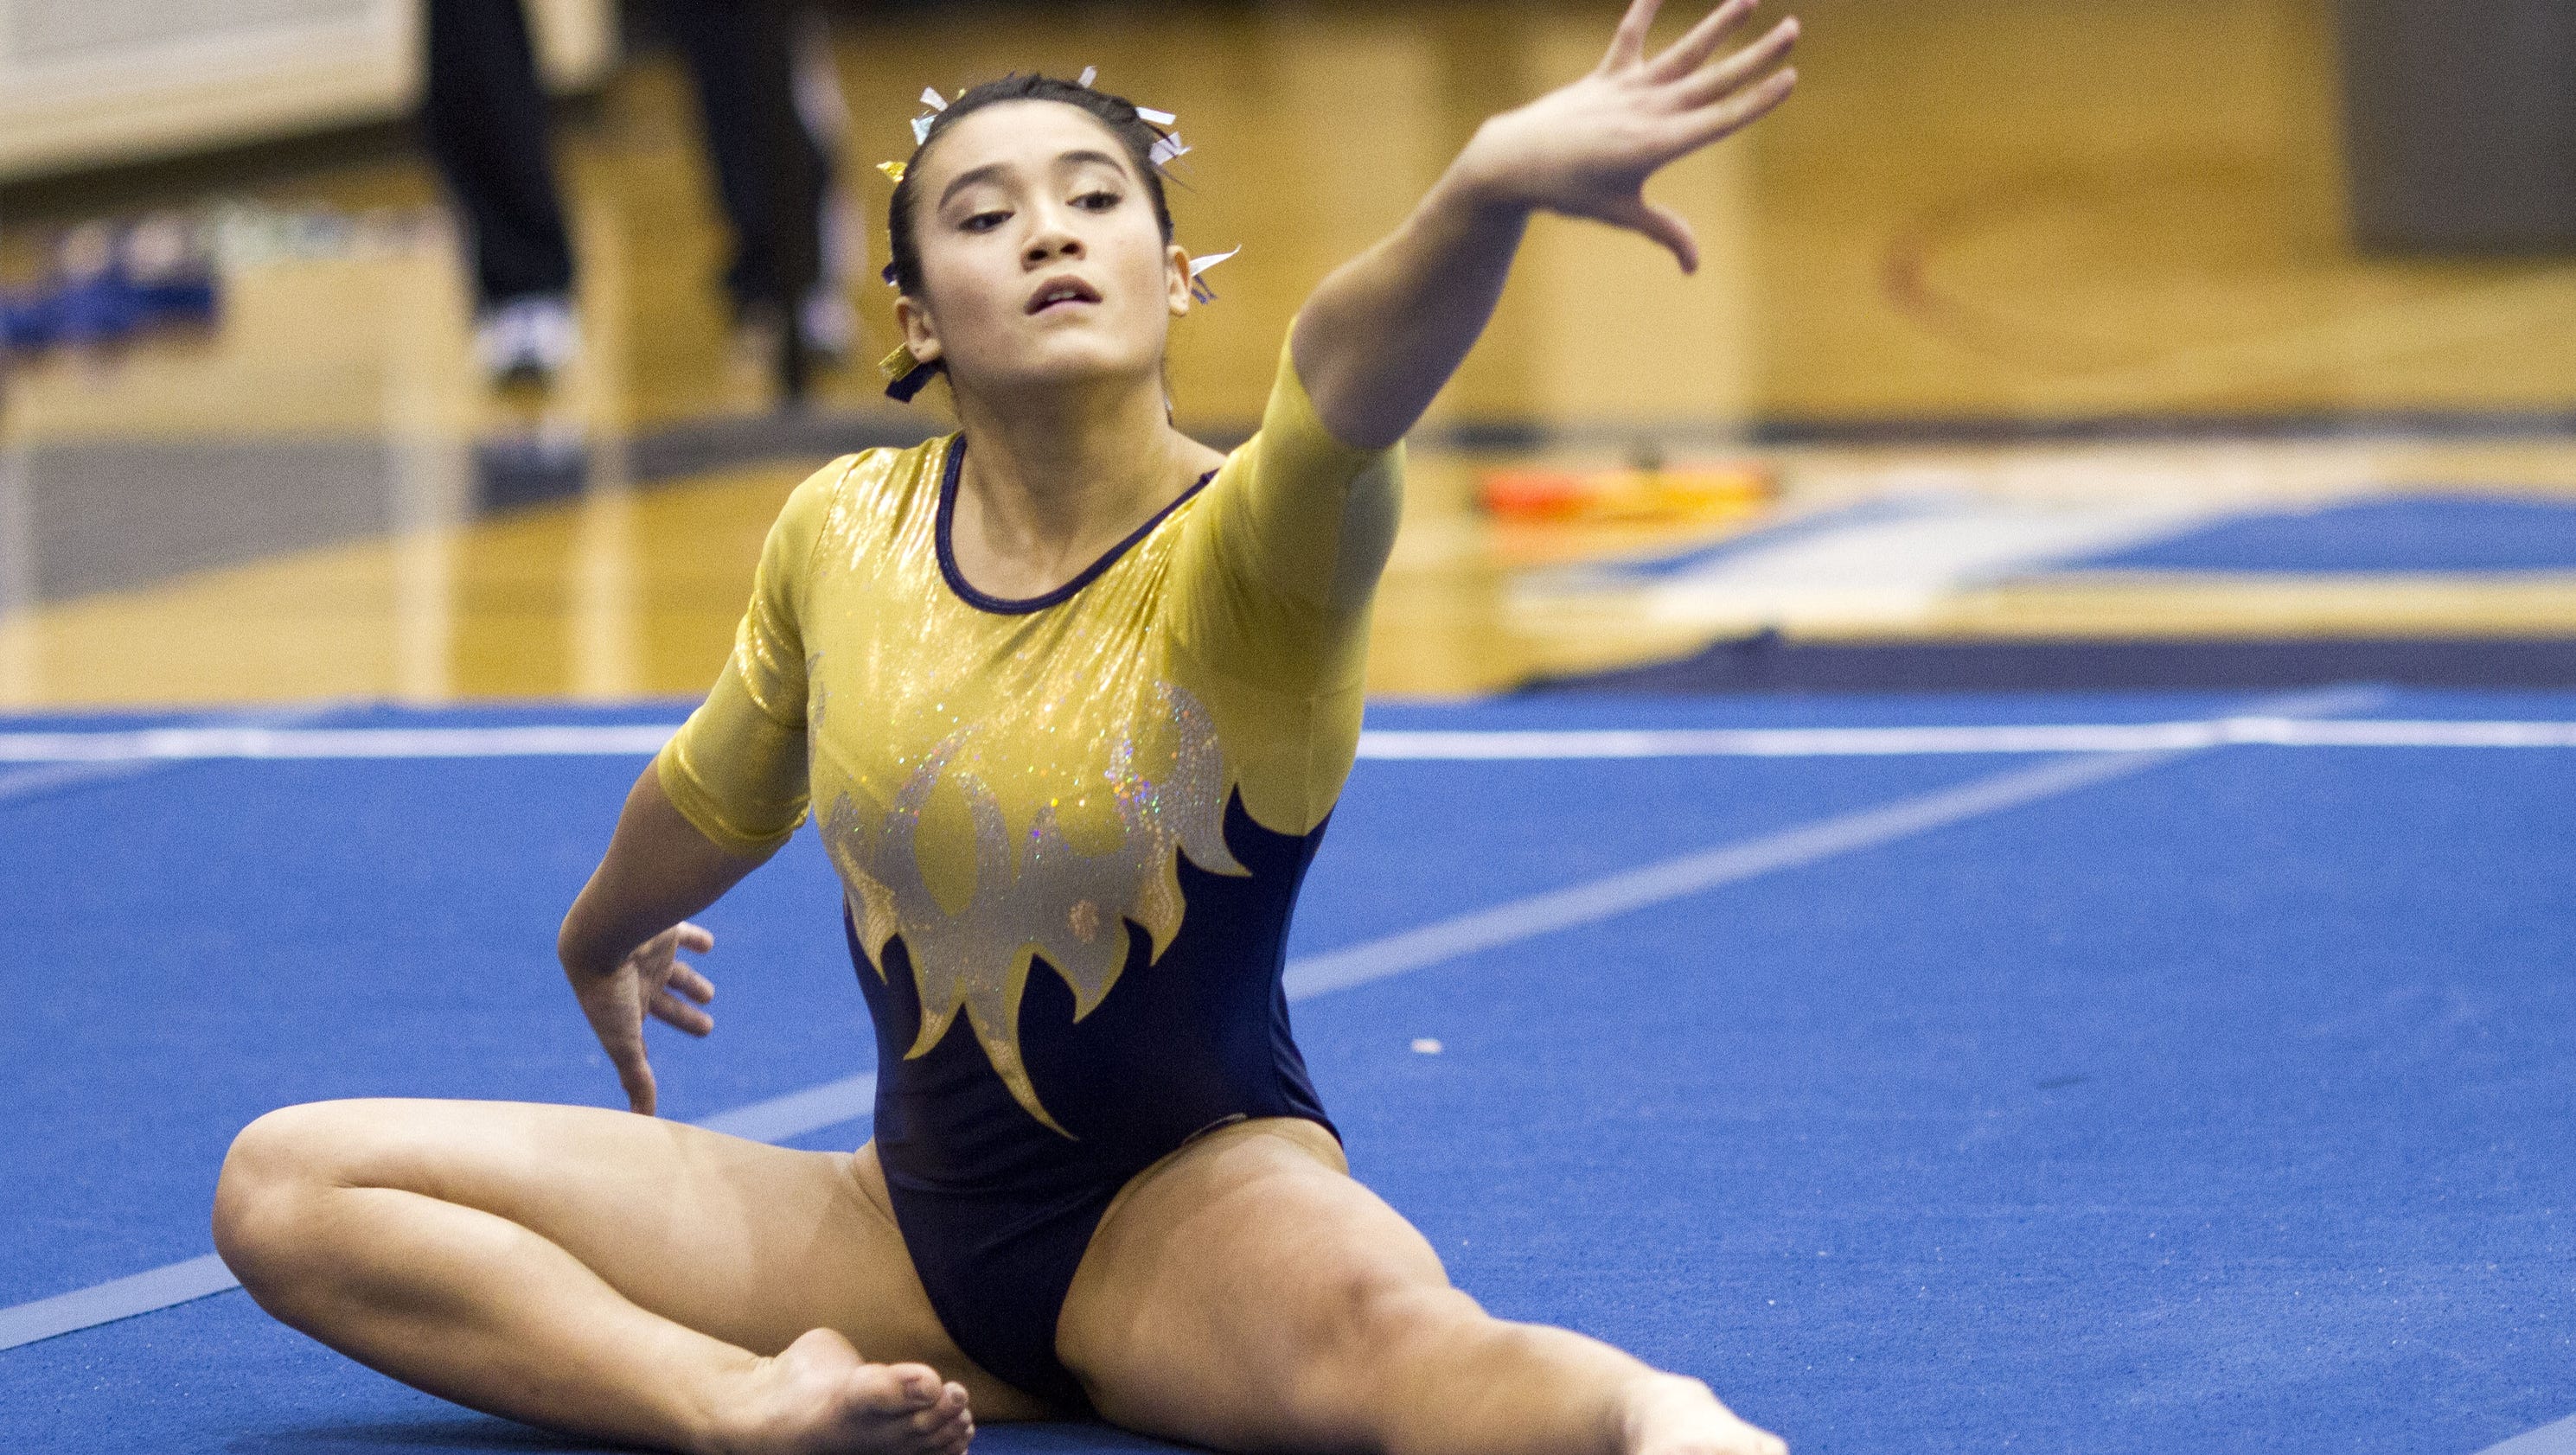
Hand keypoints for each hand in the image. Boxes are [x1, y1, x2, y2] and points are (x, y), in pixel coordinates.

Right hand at [566, 921, 716, 1115]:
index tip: (647, 1065)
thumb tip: (643, 1121)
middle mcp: (637, 985)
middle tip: (708, 1028)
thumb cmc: (609, 992)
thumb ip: (636, 1078)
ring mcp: (649, 958)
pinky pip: (681, 935)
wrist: (603, 935)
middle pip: (665, 1006)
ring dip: (692, 983)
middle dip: (685, 1018)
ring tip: (709, 995)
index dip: (642, 1053)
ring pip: (675, 973)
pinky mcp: (663, 933)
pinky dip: (694, 940)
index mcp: (625, 1011)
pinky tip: (707, 944)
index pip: (636, 1038)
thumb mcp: (625, 1041)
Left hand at [1457, 0, 1797, 271]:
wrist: (1515, 162)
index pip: (1721, 119)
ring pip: (1683, 51)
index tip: (1790, 77)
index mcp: (1660, 145)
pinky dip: (1645, 8)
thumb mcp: (1621, 214)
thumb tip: (1693, 268)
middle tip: (1793, 29)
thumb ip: (1664, 233)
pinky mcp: (1605, 76)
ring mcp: (1628, 88)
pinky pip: (1630, 36)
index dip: (1758, 99)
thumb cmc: (1570, 192)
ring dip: (1718, 23)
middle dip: (1757, 55)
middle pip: (1714, 79)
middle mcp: (1650, 110)